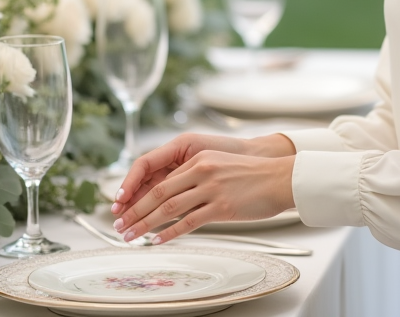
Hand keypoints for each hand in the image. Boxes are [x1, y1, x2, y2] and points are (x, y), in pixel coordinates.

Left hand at [111, 150, 295, 244]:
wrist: (280, 178)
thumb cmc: (252, 176)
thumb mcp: (219, 167)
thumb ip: (196, 177)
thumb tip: (174, 197)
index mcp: (198, 160)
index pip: (160, 180)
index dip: (139, 196)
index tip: (125, 209)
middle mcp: (201, 171)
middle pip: (158, 194)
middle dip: (135, 212)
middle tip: (119, 225)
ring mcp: (210, 189)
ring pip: (168, 209)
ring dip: (145, 225)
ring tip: (131, 236)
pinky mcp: (221, 206)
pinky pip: (188, 222)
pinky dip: (169, 233)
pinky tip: (157, 240)